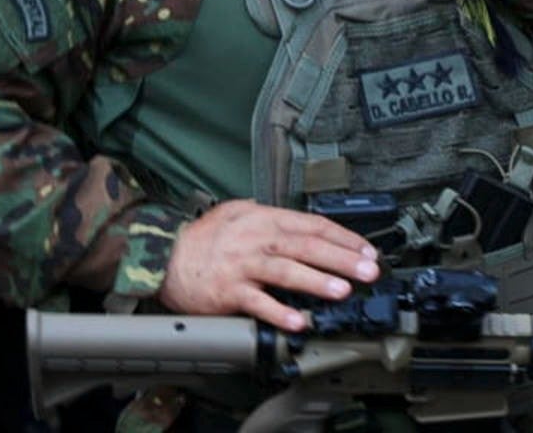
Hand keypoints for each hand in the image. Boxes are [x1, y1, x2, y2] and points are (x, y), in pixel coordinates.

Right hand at [160, 200, 380, 330]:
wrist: (164, 257)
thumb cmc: (204, 238)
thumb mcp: (238, 212)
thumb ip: (271, 216)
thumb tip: (305, 225)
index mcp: (263, 219)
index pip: (312, 225)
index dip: (343, 237)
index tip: (367, 251)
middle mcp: (256, 240)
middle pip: (306, 246)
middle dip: (341, 258)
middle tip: (368, 270)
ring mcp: (242, 266)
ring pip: (286, 271)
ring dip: (316, 281)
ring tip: (342, 291)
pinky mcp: (228, 292)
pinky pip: (258, 303)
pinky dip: (279, 312)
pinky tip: (298, 321)